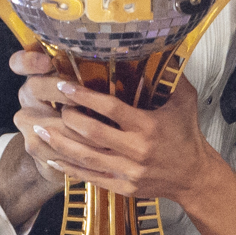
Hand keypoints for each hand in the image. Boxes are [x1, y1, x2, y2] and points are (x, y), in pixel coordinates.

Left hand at [34, 69, 221, 204]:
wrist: (194, 176)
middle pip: (93, 133)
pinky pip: (92, 177)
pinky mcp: (124, 187)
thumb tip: (161, 46)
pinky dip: (70, 168)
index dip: (84, 96)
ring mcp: (130, 171)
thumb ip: (171, 76)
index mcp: (149, 127)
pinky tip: (53, 158)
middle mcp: (137, 150)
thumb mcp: (184, 102)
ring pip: (87, 157)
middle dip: (69, 119)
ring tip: (41, 129)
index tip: (64, 85)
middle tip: (55, 106)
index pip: (110, 109)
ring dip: (60, 143)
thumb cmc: (187, 136)